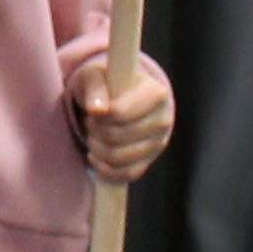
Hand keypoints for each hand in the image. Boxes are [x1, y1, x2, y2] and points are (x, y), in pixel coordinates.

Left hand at [71, 52, 174, 182]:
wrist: (118, 99)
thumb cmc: (106, 84)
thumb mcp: (96, 77)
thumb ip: (95, 88)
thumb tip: (97, 110)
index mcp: (156, 93)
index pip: (121, 113)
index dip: (100, 116)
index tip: (93, 110)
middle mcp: (163, 120)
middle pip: (118, 136)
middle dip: (95, 131)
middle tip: (89, 122)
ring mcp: (158, 144)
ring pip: (120, 158)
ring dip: (96, 149)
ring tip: (92, 136)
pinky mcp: (149, 161)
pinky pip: (126, 174)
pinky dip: (104, 169)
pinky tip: (95, 156)